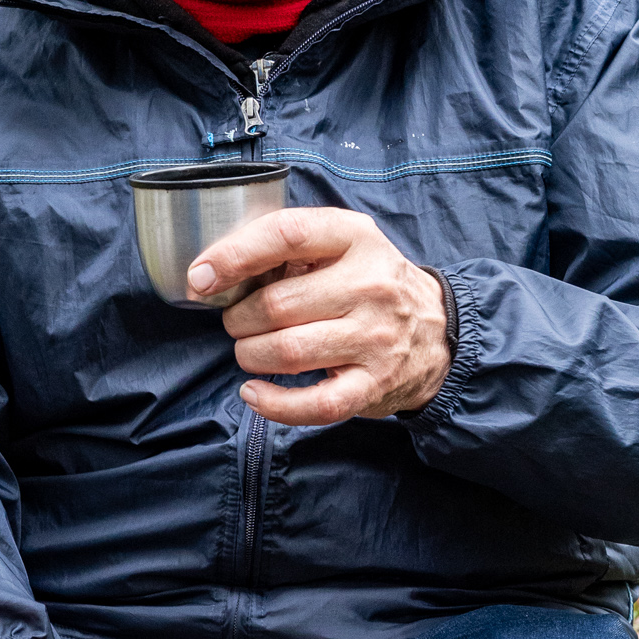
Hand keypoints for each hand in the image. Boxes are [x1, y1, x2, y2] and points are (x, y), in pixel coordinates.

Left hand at [188, 208, 451, 426]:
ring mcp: (375, 337)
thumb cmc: (371, 284)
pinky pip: (314, 404)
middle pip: (276, 304)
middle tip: (237, 322)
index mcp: (355, 237)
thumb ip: (291, 247)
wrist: (437, 333)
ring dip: (249, 355)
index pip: (285, 235)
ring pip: (286, 351)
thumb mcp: (344, 244)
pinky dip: (274, 404)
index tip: (201, 278)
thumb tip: (215, 271)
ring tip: (249, 352)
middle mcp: (369, 285)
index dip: (233, 256)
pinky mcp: (373, 384)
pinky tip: (255, 394)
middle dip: (238, 319)